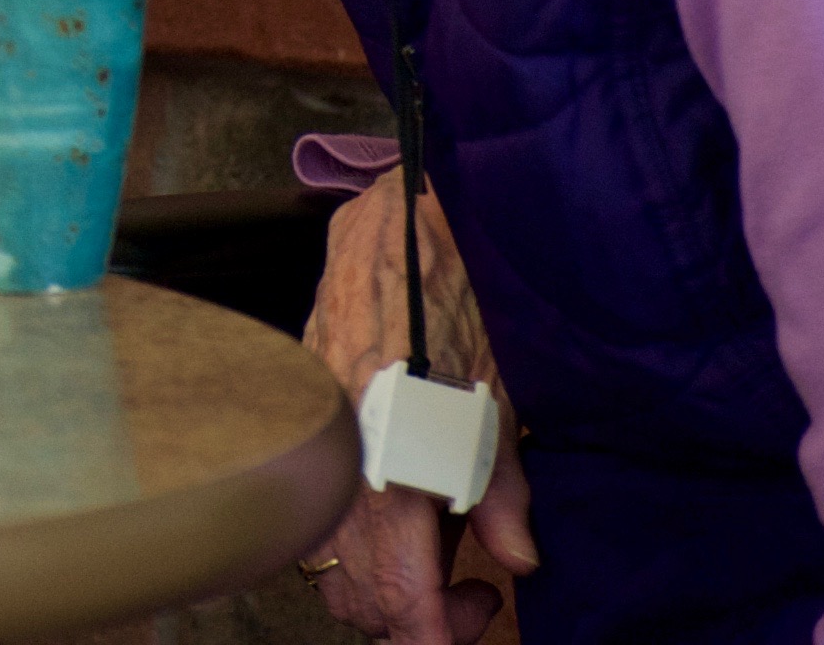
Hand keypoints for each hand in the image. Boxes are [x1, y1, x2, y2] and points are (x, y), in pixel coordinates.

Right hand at [299, 169, 535, 640]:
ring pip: (330, 562)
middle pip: (356, 596)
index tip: (470, 630)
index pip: (399, 596)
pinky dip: (358, 538)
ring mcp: (314, 444)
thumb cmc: (457, 296)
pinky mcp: (307, 422)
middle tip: (475, 591)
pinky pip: (320, 512)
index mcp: (391, 466)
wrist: (397, 220)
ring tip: (442, 556)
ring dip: (383, 582)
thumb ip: (501, 486)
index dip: (435, 635)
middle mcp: (339, 466)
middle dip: (415, 617)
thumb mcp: (500, 397)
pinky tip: (404, 511)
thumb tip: (517, 558)